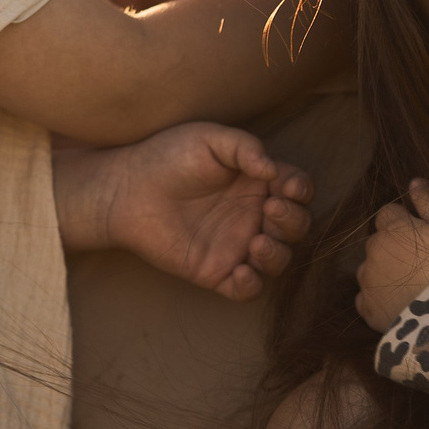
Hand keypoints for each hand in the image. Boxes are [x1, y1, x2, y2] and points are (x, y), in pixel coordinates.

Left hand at [54, 123, 313, 298]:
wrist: (127, 189)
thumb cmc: (168, 156)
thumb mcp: (210, 139)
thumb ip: (246, 148)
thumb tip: (273, 171)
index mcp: (259, 183)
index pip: (298, 190)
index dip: (300, 190)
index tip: (285, 187)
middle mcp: (254, 215)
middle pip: (297, 226)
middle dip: (293, 220)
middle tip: (268, 209)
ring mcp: (237, 245)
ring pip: (279, 260)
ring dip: (277, 254)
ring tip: (256, 242)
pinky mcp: (215, 271)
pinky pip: (247, 289)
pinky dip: (251, 285)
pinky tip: (239, 270)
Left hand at [355, 181, 428, 331]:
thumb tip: (414, 181)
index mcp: (392, 228)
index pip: (387, 214)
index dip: (404, 222)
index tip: (422, 235)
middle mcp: (373, 251)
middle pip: (377, 242)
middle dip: (392, 247)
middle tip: (420, 261)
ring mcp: (368, 281)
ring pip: (370, 270)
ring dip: (384, 272)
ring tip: (410, 285)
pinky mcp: (368, 309)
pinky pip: (367, 299)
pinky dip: (379, 299)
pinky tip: (399, 303)